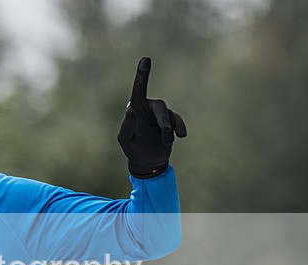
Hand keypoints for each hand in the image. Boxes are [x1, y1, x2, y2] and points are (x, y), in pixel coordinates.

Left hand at [117, 57, 186, 177]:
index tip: (145, 59)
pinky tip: (182, 135)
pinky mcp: (171, 122)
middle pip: (160, 106)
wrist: (148, 161)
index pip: (138, 88)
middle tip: (165, 135)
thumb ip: (127, 125)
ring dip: (168, 129)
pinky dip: (180, 128)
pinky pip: (177, 121)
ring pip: (168, 115)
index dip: (142, 74)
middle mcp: (148, 108)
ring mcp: (161, 115)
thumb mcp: (125, 139)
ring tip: (166, 142)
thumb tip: (131, 110)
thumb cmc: (133, 148)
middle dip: (163, 121)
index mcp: (135, 108)